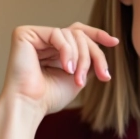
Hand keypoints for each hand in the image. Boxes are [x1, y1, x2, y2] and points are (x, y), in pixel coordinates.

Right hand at [0, 22, 118, 116]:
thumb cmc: (49, 97)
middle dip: (94, 55)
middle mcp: (43, 40)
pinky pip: (57, 34)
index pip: (77, 32)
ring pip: (72, 34)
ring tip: (77, 79)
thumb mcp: (77, 76)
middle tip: (102, 75)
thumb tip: (102, 47)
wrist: (30, 106)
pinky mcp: (24, 34)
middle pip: (79, 34)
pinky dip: (67, 51)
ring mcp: (34, 36)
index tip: (114, 42)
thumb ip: (87, 60)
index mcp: (53, 49)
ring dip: (82, 58)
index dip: (97, 34)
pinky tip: (67, 68)